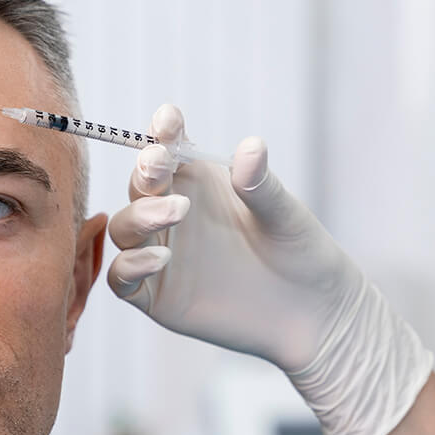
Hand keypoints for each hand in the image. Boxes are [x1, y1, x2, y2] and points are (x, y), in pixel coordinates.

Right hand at [105, 104, 432, 434]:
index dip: (162, 131)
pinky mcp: (155, 295)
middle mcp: (173, 213)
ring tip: (177, 214)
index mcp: (200, 183)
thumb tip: (250, 147)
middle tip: (161, 165)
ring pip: (124, 227)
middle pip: (139, 184)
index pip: (169, 148)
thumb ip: (261, 185)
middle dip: (146, 171)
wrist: (312, 314)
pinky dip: (131, 264)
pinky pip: (122, 276)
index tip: (168, 120)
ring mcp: (160, 253)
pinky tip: (161, 258)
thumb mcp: (285, 216)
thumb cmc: (302, 254)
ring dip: (140, 215)